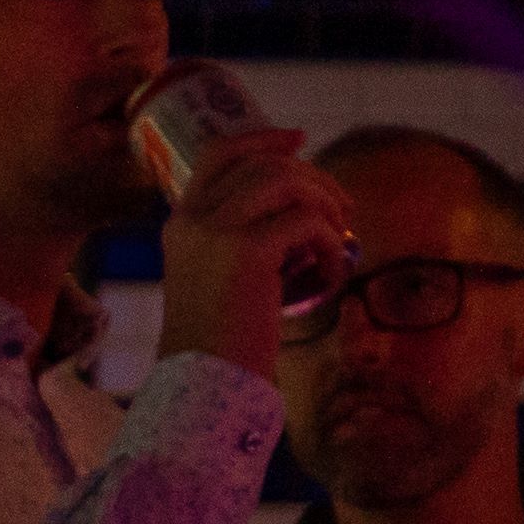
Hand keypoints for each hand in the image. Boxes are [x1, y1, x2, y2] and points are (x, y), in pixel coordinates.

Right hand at [151, 121, 356, 384]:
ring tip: (338, 238)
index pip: (218, 154)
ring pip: (284, 180)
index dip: (262, 137)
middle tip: (343, 208)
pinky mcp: (246, 252)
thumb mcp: (221, 281)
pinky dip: (330, 241)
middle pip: (262, 163)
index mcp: (180, 225)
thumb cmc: (219, 344)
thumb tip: (302, 214)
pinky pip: (306, 221)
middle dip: (313, 176)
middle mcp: (192, 221)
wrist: (203, 387)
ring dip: (324, 202)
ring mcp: (215, 233)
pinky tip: (331, 272)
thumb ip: (244, 243)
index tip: (298, 138)